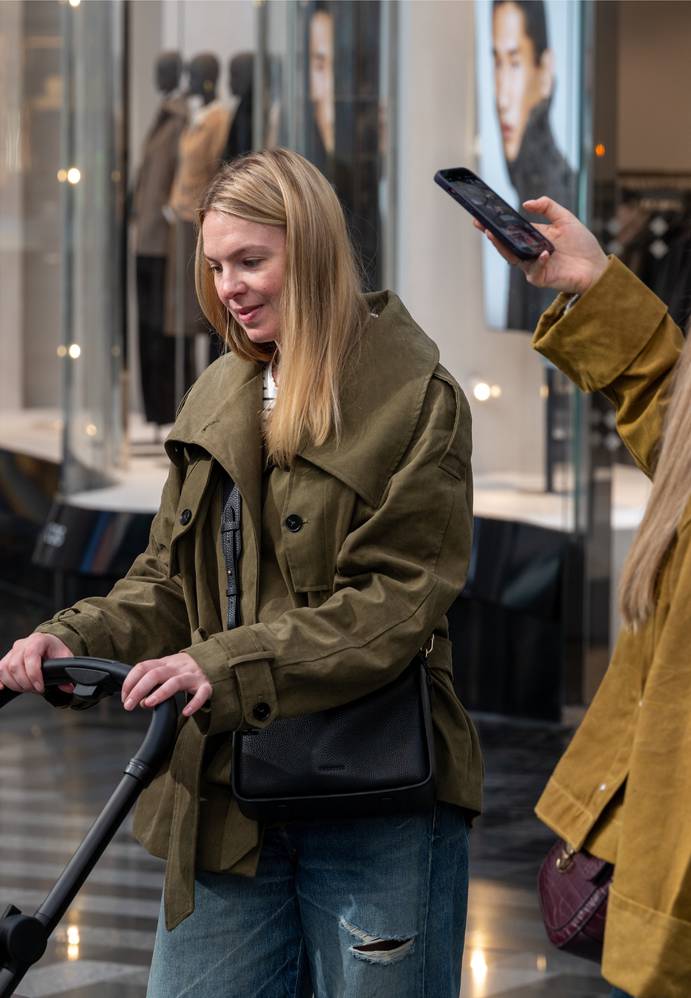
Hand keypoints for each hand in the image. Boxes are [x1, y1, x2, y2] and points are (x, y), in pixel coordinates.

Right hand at [0, 633, 72, 693]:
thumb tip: (68, 687)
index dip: (34, 675)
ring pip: (5, 669)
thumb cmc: (55, 649)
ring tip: (27, 688)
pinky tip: (6, 687)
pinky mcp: (6, 659)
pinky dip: (1, 680)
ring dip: (15, 684)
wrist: (48, 642)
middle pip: (15, 666)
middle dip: (25, 683)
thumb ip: (67, 672)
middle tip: (36, 689)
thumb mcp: (65, 657)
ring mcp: (12, 651)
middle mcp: (22, 644)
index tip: (41, 687)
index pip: (31, 656)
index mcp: (38, 641)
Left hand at [121, 652, 210, 716]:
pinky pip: (201, 694)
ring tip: (148, 704)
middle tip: (128, 705)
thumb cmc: (185, 670)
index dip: (130, 681)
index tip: (124, 696)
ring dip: (159, 693)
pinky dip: (194, 703)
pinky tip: (185, 712)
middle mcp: (178, 668)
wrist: (214, 660)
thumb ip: (153, 684)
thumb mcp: (167, 671)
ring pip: (175, 682)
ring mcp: (192, 676)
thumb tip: (139, 701)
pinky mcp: (206, 686)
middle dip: (138, 689)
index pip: (143, 667)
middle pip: (154, 674)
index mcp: (166, 663)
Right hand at [473, 196, 608, 296]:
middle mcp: (530, 251)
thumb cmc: (582, 244)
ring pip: (513, 258)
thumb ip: (548, 207)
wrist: (596, 266)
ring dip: (503, 248)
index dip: (497, 224)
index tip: (482, 217)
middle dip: (493, 236)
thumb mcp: (565, 219)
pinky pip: (534, 270)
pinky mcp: (541, 278)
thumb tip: (526, 203)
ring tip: (495, 236)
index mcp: (534, 237)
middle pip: (506, 245)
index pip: (511, 230)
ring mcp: (534, 266)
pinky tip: (545, 254)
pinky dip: (538, 261)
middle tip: (483, 225)